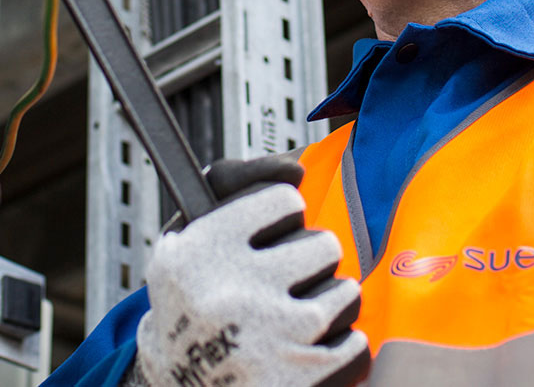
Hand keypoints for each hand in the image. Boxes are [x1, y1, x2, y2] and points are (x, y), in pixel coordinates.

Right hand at [126, 157, 368, 386]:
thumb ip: (234, 179)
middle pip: (323, 245)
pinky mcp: (302, 377)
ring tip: (295, 315)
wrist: (177, 384)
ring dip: (326, 302)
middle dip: (309, 261)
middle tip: (284, 279)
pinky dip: (339, 345)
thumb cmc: (188, 299)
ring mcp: (274, 338)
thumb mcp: (185, 231)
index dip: (282, 214)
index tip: (271, 229)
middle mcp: (237, 292)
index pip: (284, 199)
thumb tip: (294, 169)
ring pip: (344, 292)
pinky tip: (308, 347)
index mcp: (203, 250)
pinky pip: (355, 343)